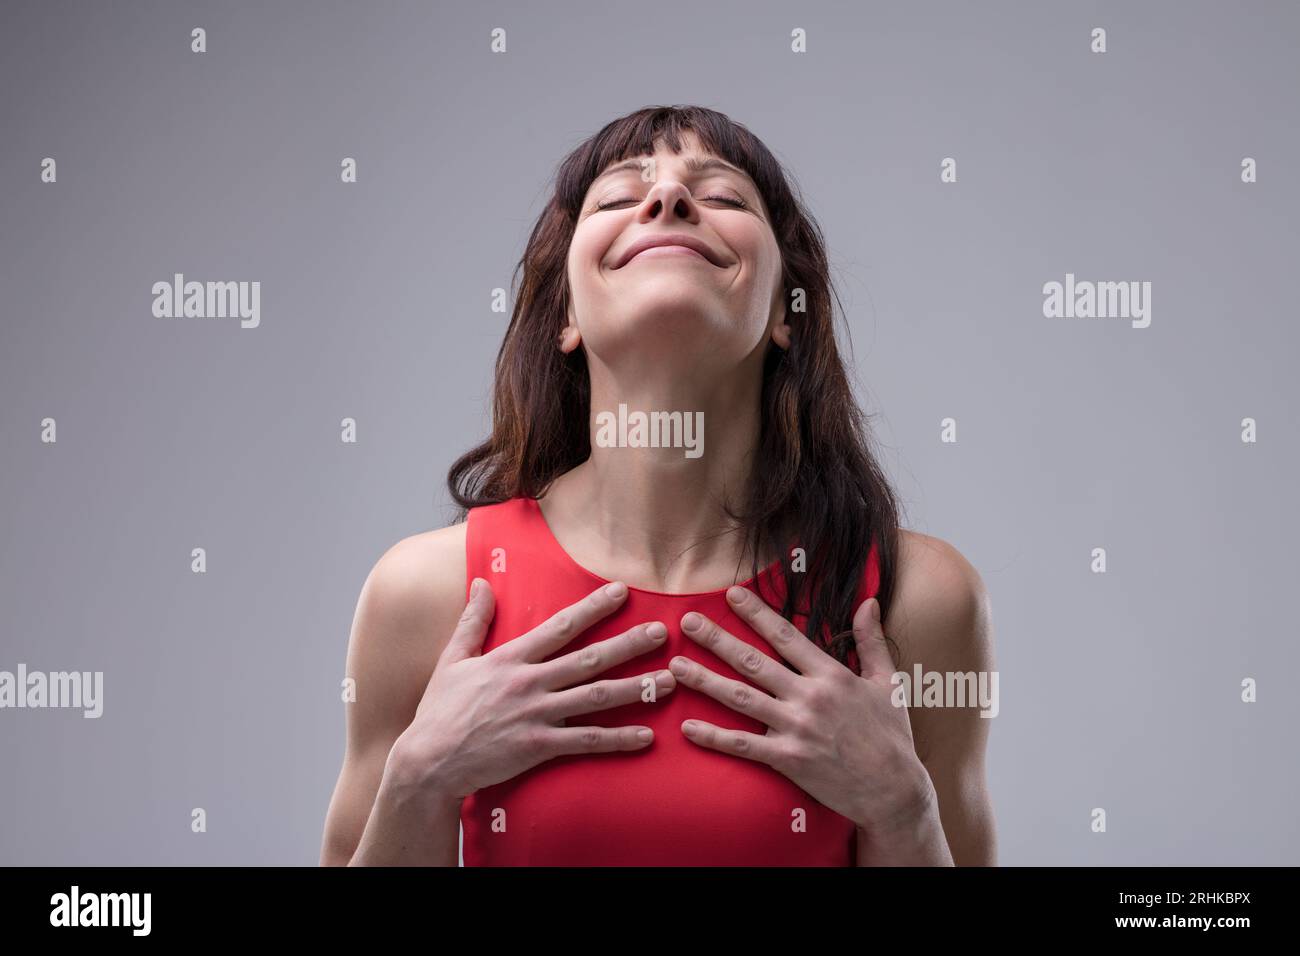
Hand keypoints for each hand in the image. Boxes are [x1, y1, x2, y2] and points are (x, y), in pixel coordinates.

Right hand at [388, 578, 676, 800]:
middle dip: (629, 644)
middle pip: (589, 658)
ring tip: (670, 681)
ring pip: (596, 697)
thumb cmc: (439, 711)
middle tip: (662, 633)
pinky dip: (618, 739)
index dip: (593, 608)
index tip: (621, 591)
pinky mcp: (538, 747)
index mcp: (510, 658)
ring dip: (637, 689)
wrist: (428, 761)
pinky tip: (647, 736)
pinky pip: (586, 741)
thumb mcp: (453, 659)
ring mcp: (536, 715)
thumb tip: (482, 583)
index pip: (560, 626)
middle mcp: (529, 683)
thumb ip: (472, 621)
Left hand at [670, 585, 934, 836]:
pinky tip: (688, 727)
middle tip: (687, 621)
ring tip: (676, 666)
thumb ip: (871, 640)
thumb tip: (869, 601)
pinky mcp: (788, 760)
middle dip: (716, 639)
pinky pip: (743, 746)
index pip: (785, 636)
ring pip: (740, 699)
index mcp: (831, 675)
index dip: (756, 613)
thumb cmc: (892, 736)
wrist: (895, 791)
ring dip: (705, 681)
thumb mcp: (889, 682)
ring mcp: (796, 729)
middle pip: (753, 662)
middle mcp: (809, 697)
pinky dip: (714, 737)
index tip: (731, 595)